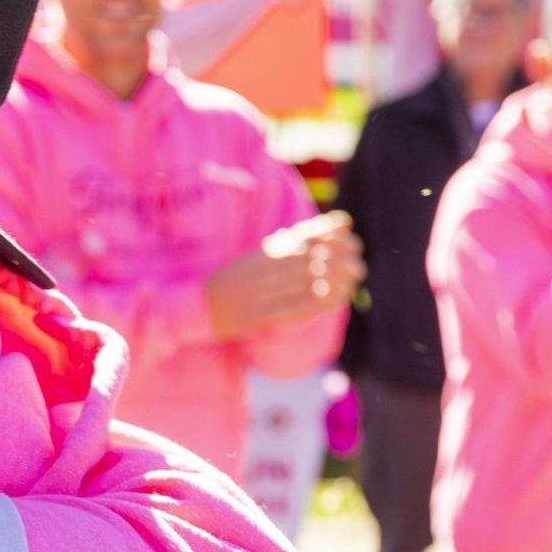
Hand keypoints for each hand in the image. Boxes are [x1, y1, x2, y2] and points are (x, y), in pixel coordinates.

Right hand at [206, 211, 361, 339]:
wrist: (194, 310)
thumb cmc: (224, 286)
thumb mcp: (246, 261)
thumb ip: (272, 250)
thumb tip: (299, 235)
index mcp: (256, 256)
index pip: (297, 239)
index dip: (326, 236)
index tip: (347, 235)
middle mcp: (257, 271)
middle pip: (305, 260)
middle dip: (335, 261)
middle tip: (357, 264)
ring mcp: (256, 293)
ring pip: (301, 283)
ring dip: (330, 282)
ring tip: (350, 283)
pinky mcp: (255, 316)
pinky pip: (289, 308)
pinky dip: (312, 304)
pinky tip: (328, 301)